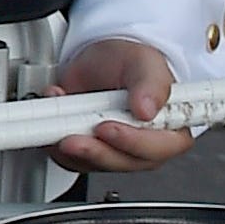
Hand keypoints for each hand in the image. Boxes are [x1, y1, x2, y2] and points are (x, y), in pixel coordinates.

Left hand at [46, 36, 191, 173]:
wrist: (98, 59)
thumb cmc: (129, 63)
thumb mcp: (145, 63)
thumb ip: (152, 85)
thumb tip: (147, 110)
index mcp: (170, 129)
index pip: (158, 149)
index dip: (133, 143)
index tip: (107, 128)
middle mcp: (144, 146)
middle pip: (123, 162)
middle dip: (95, 151)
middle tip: (73, 136)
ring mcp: (114, 150)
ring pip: (93, 164)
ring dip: (71, 147)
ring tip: (58, 121)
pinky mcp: (87, 150)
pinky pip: (69, 158)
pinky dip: (54, 141)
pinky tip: (53, 117)